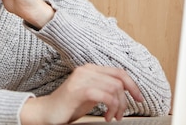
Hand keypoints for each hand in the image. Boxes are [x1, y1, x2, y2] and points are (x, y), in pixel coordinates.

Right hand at [20, 64, 144, 124]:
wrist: (46, 112)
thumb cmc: (68, 106)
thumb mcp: (91, 95)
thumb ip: (105, 89)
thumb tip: (125, 90)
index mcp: (90, 69)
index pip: (119, 72)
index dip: (133, 85)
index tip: (139, 98)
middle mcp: (86, 70)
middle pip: (119, 80)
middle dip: (126, 100)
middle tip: (121, 114)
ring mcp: (81, 78)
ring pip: (114, 88)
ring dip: (118, 106)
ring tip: (113, 117)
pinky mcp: (78, 90)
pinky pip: (105, 96)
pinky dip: (111, 108)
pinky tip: (106, 117)